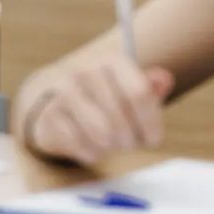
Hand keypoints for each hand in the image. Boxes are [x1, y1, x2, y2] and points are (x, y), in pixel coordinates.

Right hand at [26, 56, 174, 164]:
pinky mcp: (49, 114)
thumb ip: (149, 85)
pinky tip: (92, 146)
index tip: (154, 139)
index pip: (139, 93)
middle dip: (130, 138)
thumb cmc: (102, 97)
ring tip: (111, 142)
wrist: (54, 101)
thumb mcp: (127, 87)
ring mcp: (64, 91)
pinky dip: (90, 152)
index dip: (151, 122)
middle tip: (129, 142)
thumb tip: (165, 80)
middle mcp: (86, 71)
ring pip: (101, 132)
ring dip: (111, 146)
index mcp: (111, 61)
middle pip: (121, 117)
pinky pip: (79, 144)